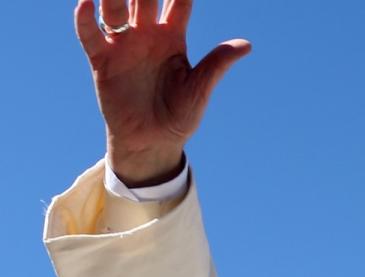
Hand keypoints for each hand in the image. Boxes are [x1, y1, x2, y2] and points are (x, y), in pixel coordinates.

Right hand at [74, 0, 249, 185]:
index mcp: (173, 38)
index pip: (178, 3)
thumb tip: (247, 45)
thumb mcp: (200, 88)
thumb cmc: (180, 114)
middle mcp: (147, 35)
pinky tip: (85, 3)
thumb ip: (217, 63)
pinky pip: (90, 35)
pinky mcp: (102, 61)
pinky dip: (85, 19)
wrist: (153, 141)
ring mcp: (123, 45)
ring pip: (115, 10)